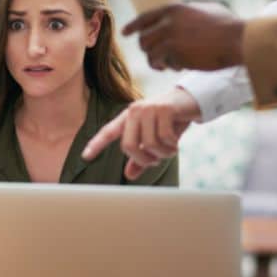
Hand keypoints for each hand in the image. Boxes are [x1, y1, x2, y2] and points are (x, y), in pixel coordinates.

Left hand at [82, 87, 199, 179]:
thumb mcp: (155, 139)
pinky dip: (172, 146)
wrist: (191, 100)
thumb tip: (128, 175)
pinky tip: (176, 143)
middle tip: (155, 161)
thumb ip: (141, 157)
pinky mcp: (164, 109)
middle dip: (143, 160)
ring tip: (170, 150)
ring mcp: (149, 108)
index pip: (108, 132)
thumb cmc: (170, 121)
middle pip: (128, 146)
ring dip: (162, 154)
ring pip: (148, 144)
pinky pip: (164, 138)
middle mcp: (134, 111)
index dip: (96, 144)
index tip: (85, 157)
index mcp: (128, 117)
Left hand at [123, 2, 244, 70]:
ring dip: (157, 62)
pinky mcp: (175, 53)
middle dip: (149, 50)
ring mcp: (170, 38)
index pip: (144, 17)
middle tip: (158, 57)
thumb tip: (177, 18)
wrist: (236, 40)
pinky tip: (180, 66)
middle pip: (143, 39)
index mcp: (173, 8)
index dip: (132, 26)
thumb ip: (186, 14)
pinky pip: (162, 64)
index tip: (125, 33)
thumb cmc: (227, 26)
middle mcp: (168, 22)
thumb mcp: (204, 10)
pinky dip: (169, 67)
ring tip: (168, 64)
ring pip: (150, 54)